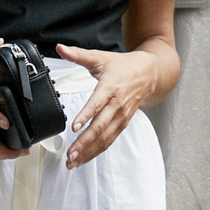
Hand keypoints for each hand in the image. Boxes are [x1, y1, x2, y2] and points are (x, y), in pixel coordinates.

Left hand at [52, 44, 164, 167]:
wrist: (149, 73)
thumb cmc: (123, 66)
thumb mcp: (100, 58)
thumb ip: (78, 54)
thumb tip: (60, 48)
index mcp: (110, 87)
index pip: (97, 103)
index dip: (85, 115)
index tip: (74, 126)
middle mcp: (117, 105)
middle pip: (100, 127)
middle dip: (84, 142)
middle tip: (70, 153)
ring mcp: (121, 116)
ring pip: (104, 138)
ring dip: (89, 151)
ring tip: (73, 161)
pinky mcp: (122, 123)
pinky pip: (109, 140)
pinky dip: (97, 151)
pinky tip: (85, 158)